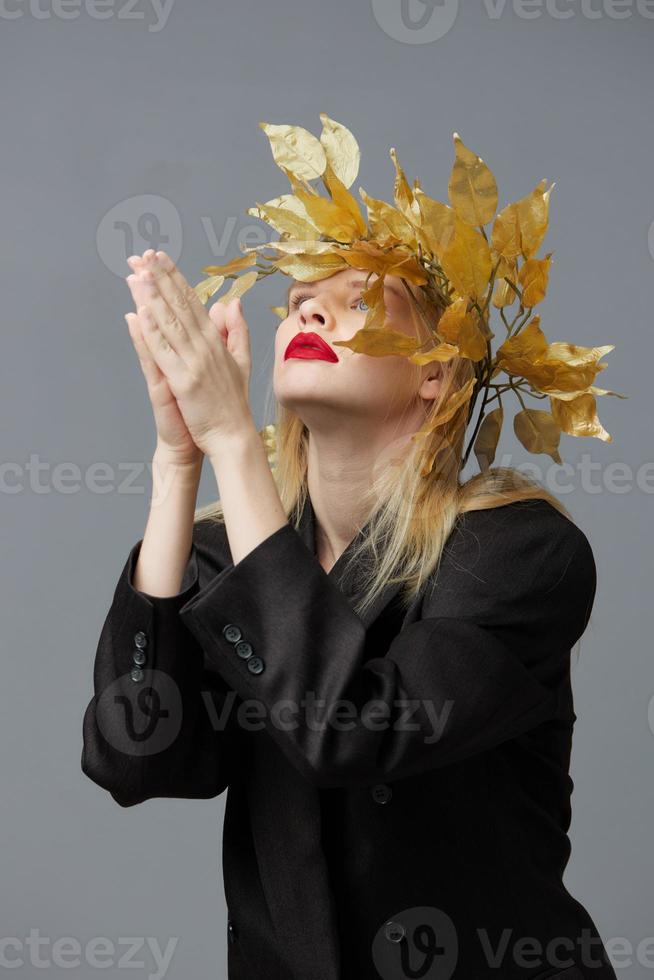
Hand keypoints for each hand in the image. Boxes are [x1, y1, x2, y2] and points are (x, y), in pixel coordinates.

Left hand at [125, 249, 254, 456]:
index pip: (193, 302)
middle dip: (160, 278)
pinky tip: (140, 312)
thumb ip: (236, 331)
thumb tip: (232, 303)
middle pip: (179, 306)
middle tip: (142, 254)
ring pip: (169, 323)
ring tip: (136, 273)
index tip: (160, 257)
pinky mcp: (183, 382)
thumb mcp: (240, 362)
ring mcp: (194, 364)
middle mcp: (206, 347)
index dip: (175, 278)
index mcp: (216, 342)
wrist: (234, 437)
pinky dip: (152, 332)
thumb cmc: (233, 404)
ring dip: (152, 296)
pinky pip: (164, 353)